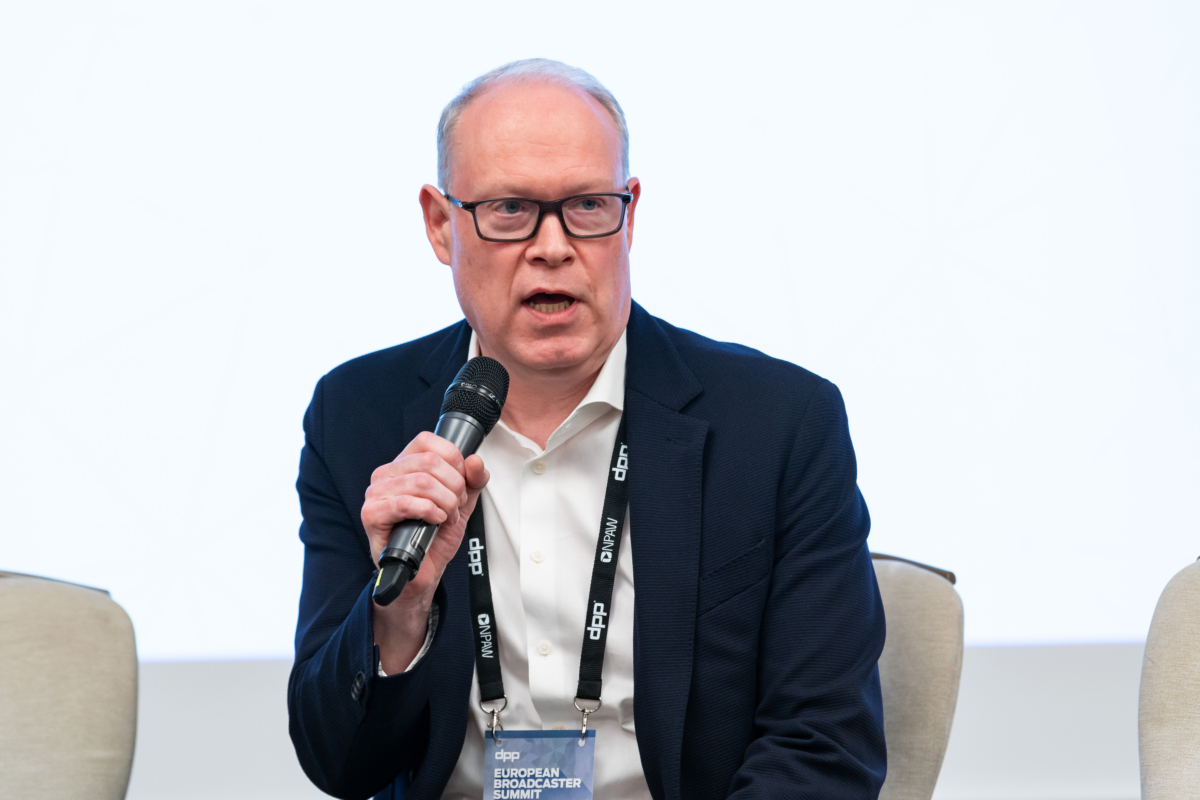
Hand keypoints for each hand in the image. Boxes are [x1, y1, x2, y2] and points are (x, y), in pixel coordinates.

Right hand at [361, 431, 488, 671]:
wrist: (423, 572)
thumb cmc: (435, 536)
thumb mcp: (462, 503)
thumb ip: (473, 480)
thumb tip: (475, 461)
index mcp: (405, 464)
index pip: (427, 441)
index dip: (453, 459)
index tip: (461, 481)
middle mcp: (387, 474)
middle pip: (429, 461)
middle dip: (454, 486)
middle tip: (456, 506)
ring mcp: (376, 493)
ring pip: (421, 481)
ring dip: (444, 503)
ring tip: (446, 517)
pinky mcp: (372, 515)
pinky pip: (404, 503)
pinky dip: (429, 512)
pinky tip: (434, 521)